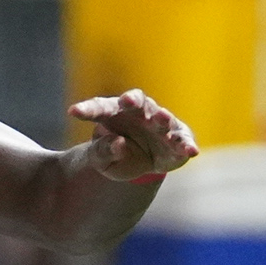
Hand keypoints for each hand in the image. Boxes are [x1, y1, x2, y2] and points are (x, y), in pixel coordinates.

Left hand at [74, 88, 197, 183]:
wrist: (141, 163)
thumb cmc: (116, 154)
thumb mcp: (102, 159)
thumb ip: (103, 151)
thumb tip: (117, 143)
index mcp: (114, 113)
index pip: (100, 107)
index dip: (88, 109)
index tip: (74, 112)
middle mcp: (139, 113)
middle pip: (136, 102)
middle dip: (132, 100)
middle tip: (127, 101)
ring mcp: (160, 124)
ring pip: (163, 118)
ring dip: (162, 117)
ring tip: (161, 117)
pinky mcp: (178, 139)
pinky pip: (183, 141)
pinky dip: (187, 145)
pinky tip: (191, 151)